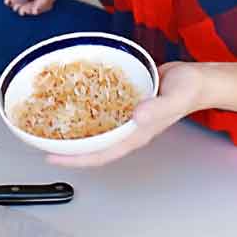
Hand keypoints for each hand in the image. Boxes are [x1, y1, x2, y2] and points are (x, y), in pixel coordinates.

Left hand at [47, 59, 205, 167]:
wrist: (196, 79)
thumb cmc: (188, 90)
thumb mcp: (175, 97)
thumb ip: (157, 108)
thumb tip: (136, 115)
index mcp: (136, 134)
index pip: (101, 153)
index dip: (76, 158)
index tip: (52, 157)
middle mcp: (128, 129)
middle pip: (92, 145)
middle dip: (67, 147)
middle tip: (40, 140)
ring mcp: (126, 118)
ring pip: (95, 129)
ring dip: (74, 130)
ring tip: (50, 124)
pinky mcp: (125, 103)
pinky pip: (101, 111)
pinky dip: (86, 109)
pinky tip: (73, 100)